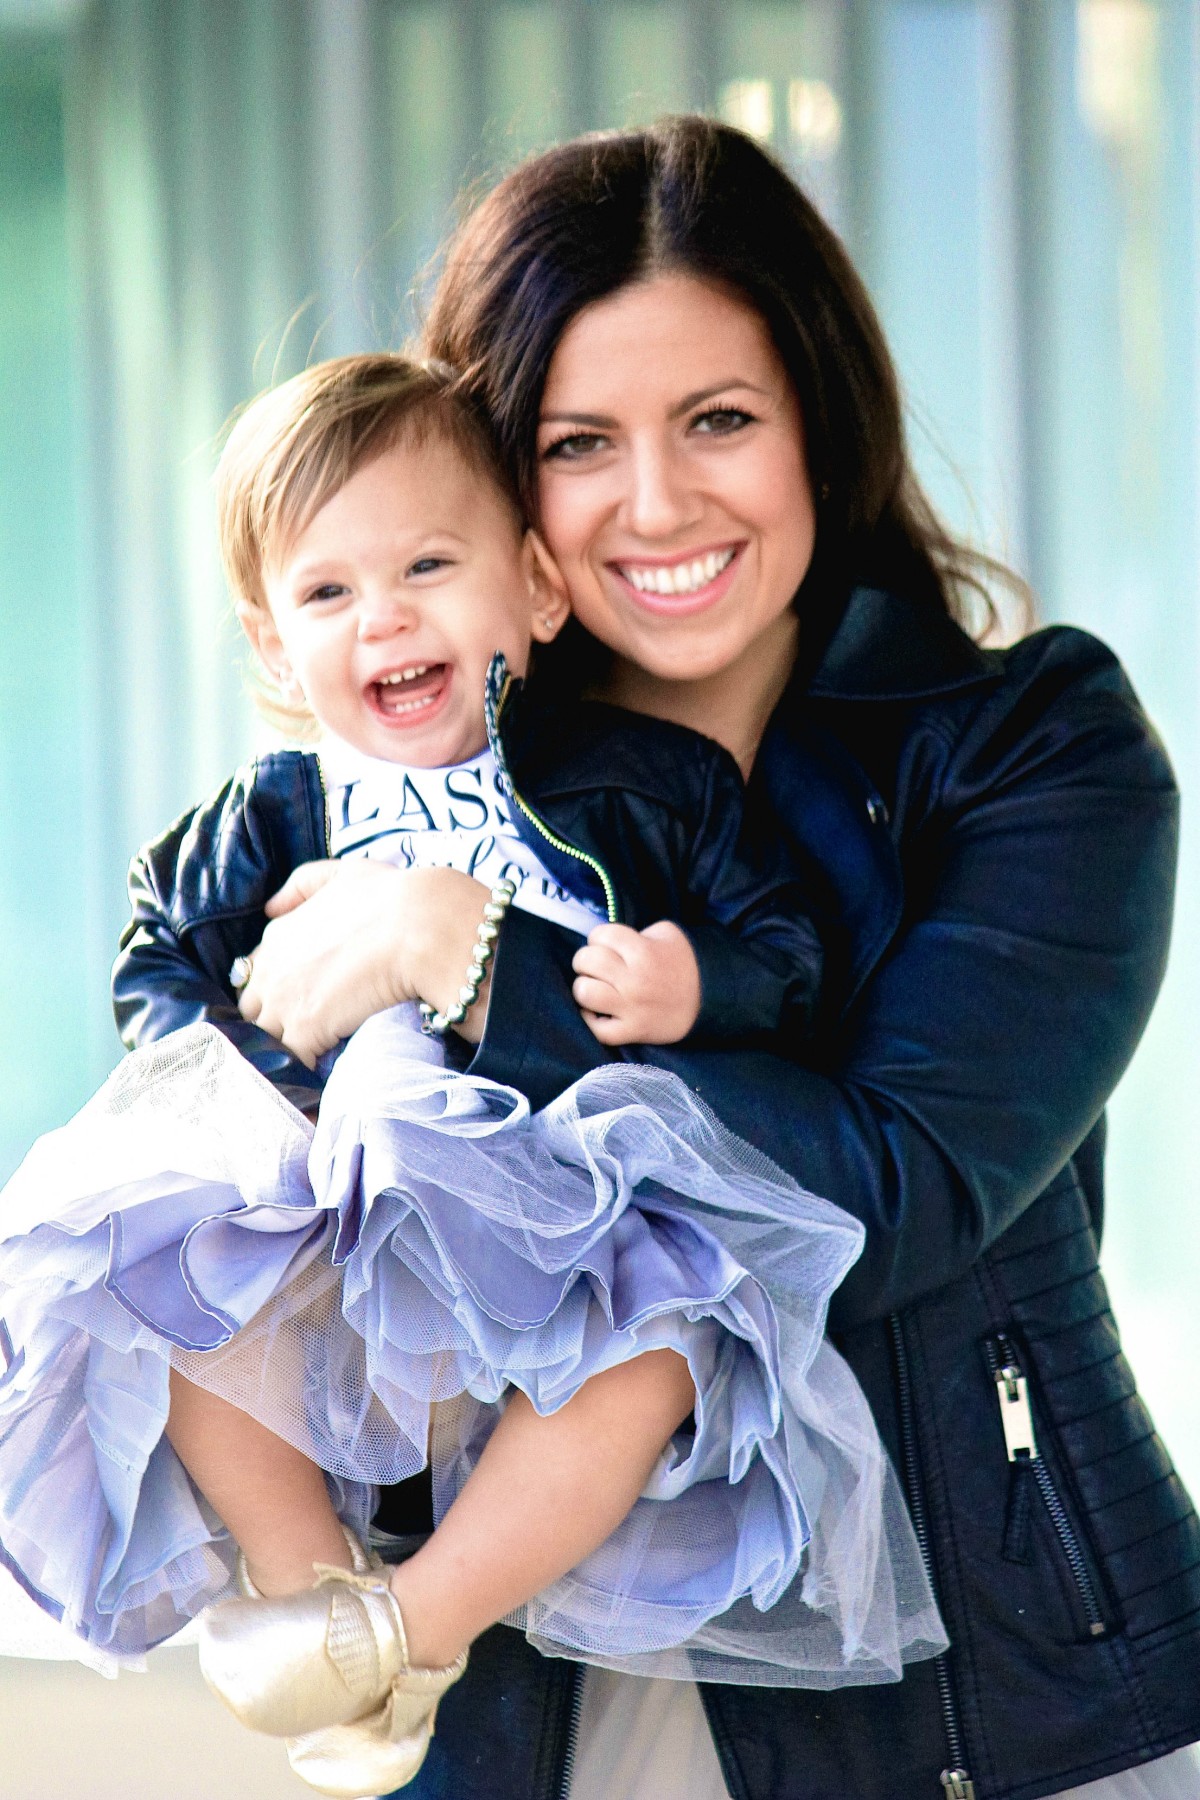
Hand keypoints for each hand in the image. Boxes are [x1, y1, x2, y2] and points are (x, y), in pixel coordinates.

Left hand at [237, 862, 492, 1065]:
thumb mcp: (342, 874)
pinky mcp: (305, 1033)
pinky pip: (291, 1062)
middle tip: (307, 1030)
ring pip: (266, 1040)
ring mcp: (283, 1005)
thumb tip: (271, 908)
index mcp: (276, 937)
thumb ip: (302, 885)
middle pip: (253, 1010)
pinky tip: (318, 1072)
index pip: (256, 975)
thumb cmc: (389, 898)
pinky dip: (301, 1069)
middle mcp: (270, 972)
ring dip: (285, 1048)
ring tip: (311, 1057)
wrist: (417, 928)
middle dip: (273, 1021)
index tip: (301, 999)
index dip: (276, 990)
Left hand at [571, 920, 701, 1045]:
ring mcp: (632, 1008)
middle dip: (586, 959)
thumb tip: (605, 943)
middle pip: (586, 961)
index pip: (600, 935)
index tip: (607, 944)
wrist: (712, 999)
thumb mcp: (665, 934)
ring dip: (585, 986)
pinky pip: (597, 1029)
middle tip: (597, 965)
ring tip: (595, 986)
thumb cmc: (685, 962)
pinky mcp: (634, 1031)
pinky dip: (591, 1019)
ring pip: (584, 993)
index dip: (599, 937)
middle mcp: (634, 980)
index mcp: (643, 951)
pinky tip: (596, 1010)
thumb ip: (634, 934)